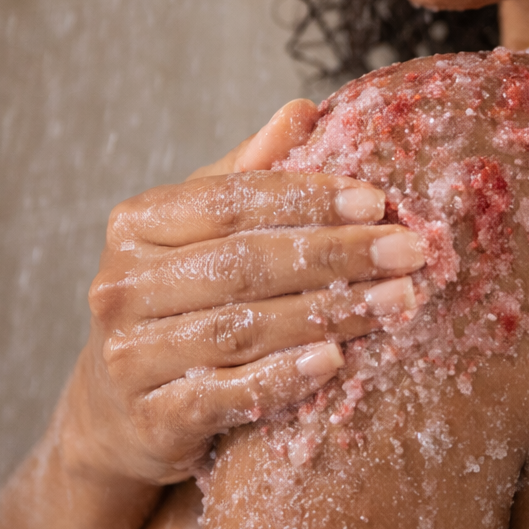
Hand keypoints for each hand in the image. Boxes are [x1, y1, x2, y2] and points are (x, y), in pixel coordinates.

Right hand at [61, 100, 424, 485]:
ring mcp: (131, 356)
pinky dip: (284, 378)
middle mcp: (124, 285)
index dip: (307, 199)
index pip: (231, 201)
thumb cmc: (182, 289)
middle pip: (245, 264)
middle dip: (336, 256)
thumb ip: (251, 168)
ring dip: (330, 313)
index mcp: (138, 222)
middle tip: (407, 251)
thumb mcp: (203, 221)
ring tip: (397, 300)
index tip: (374, 202)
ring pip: (244, 328)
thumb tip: (302, 111)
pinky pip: (228, 394)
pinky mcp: (153, 417)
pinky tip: (336, 360)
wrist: (121, 405)